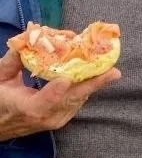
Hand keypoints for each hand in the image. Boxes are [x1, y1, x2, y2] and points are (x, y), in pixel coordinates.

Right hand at [0, 49, 120, 141]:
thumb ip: (13, 60)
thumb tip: (29, 36)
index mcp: (27, 109)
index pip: (44, 102)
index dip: (55, 91)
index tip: (66, 79)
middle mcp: (45, 118)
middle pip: (72, 100)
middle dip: (94, 84)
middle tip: (114, 73)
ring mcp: (55, 121)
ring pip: (78, 100)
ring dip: (94, 84)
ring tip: (110, 69)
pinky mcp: (61, 120)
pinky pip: (77, 102)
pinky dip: (86, 88)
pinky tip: (97, 76)